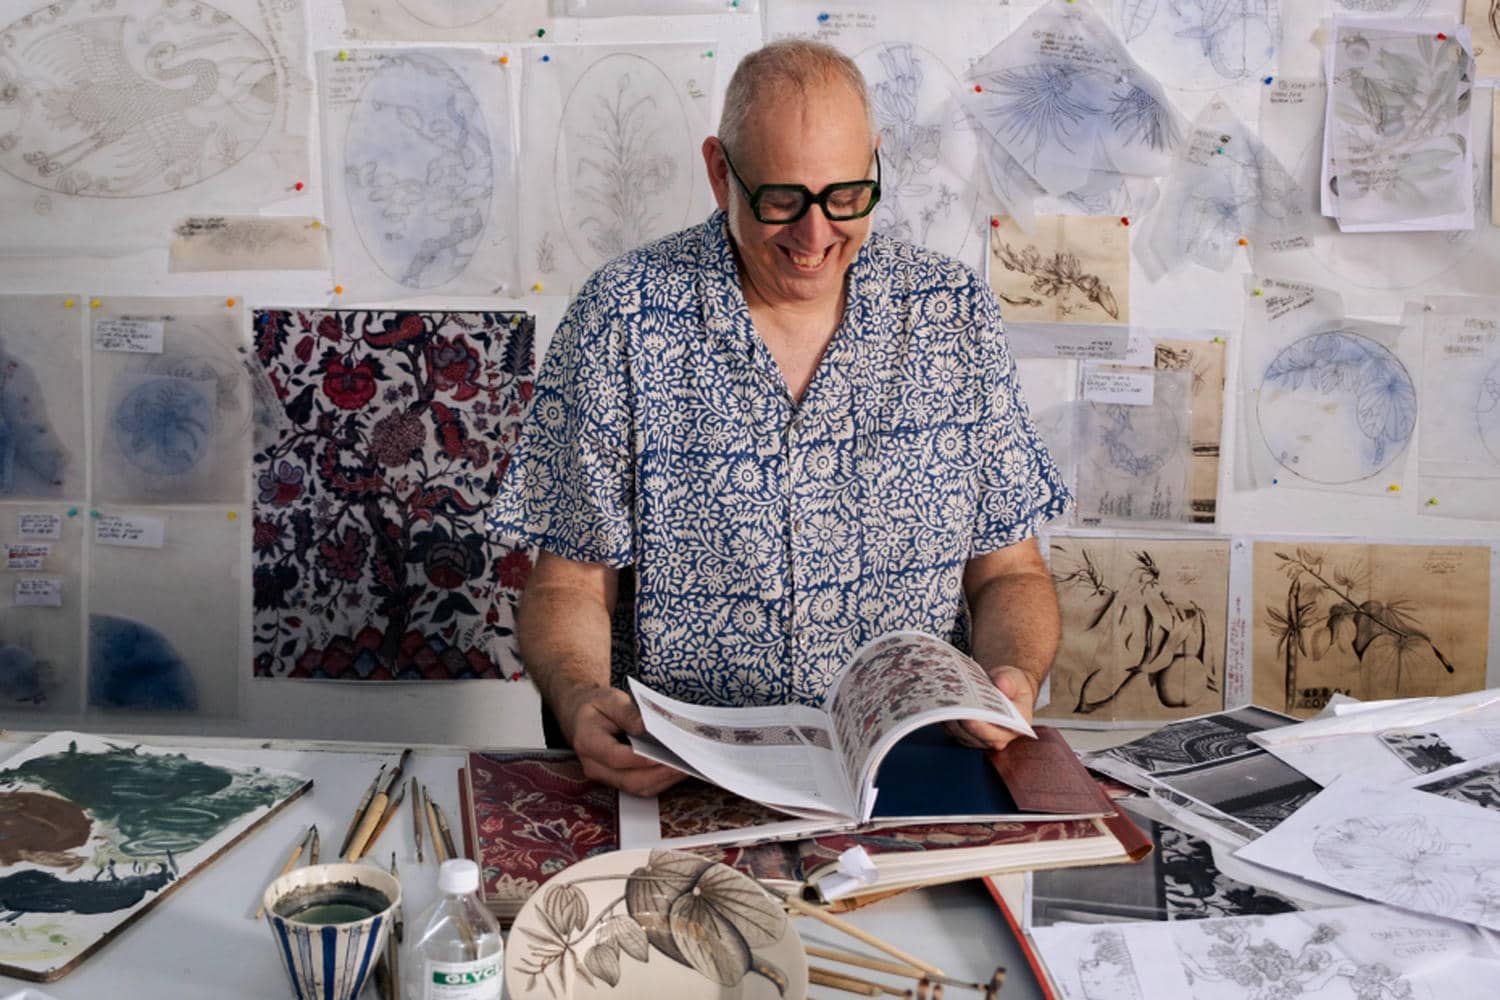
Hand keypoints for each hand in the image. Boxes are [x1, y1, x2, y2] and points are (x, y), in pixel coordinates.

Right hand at [558, 687, 686, 796]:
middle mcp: (594, 766)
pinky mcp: (617, 780)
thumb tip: (646, 727)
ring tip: (687, 767)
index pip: (614, 757)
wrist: (582, 718)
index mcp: (587, 742)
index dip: (638, 759)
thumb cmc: (597, 706)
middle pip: (629, 780)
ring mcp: (605, 777)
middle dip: (659, 774)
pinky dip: (661, 781)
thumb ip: (626, 711)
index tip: (661, 754)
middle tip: (684, 764)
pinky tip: (678, 769)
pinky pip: (641, 787)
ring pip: (637, 788)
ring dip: (664, 780)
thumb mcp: (608, 698)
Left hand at [944, 665, 1038, 751]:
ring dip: (949, 721)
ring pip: (960, 735)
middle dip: (960, 723)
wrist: (1003, 688)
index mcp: (1015, 727)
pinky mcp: (966, 734)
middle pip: (974, 736)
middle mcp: (998, 738)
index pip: (996, 734)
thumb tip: (1002, 684)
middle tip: (948, 708)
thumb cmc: (1012, 685)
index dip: (980, 727)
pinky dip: (944, 719)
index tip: (968, 717)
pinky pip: (952, 731)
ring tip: (942, 704)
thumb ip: (1010, 681)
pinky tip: (939, 706)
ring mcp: (980, 738)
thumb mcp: (1015, 678)